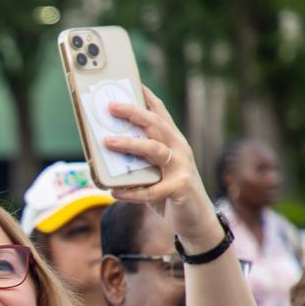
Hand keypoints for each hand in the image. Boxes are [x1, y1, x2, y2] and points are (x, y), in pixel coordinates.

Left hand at [102, 85, 221, 249]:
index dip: (147, 98)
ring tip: (107, 142)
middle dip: (133, 113)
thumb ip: (138, 162)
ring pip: (154, 150)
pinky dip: (131, 192)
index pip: (161, 114)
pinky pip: (152, 190)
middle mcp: (180, 150)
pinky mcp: (180, 189)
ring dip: (129, 145)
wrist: (197, 222)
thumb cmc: (171, 195)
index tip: (132, 83)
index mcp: (174, 143)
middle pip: (156, 125)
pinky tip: (114, 192)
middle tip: (111, 106)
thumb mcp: (156, 173)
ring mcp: (182, 168)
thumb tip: (106, 150)